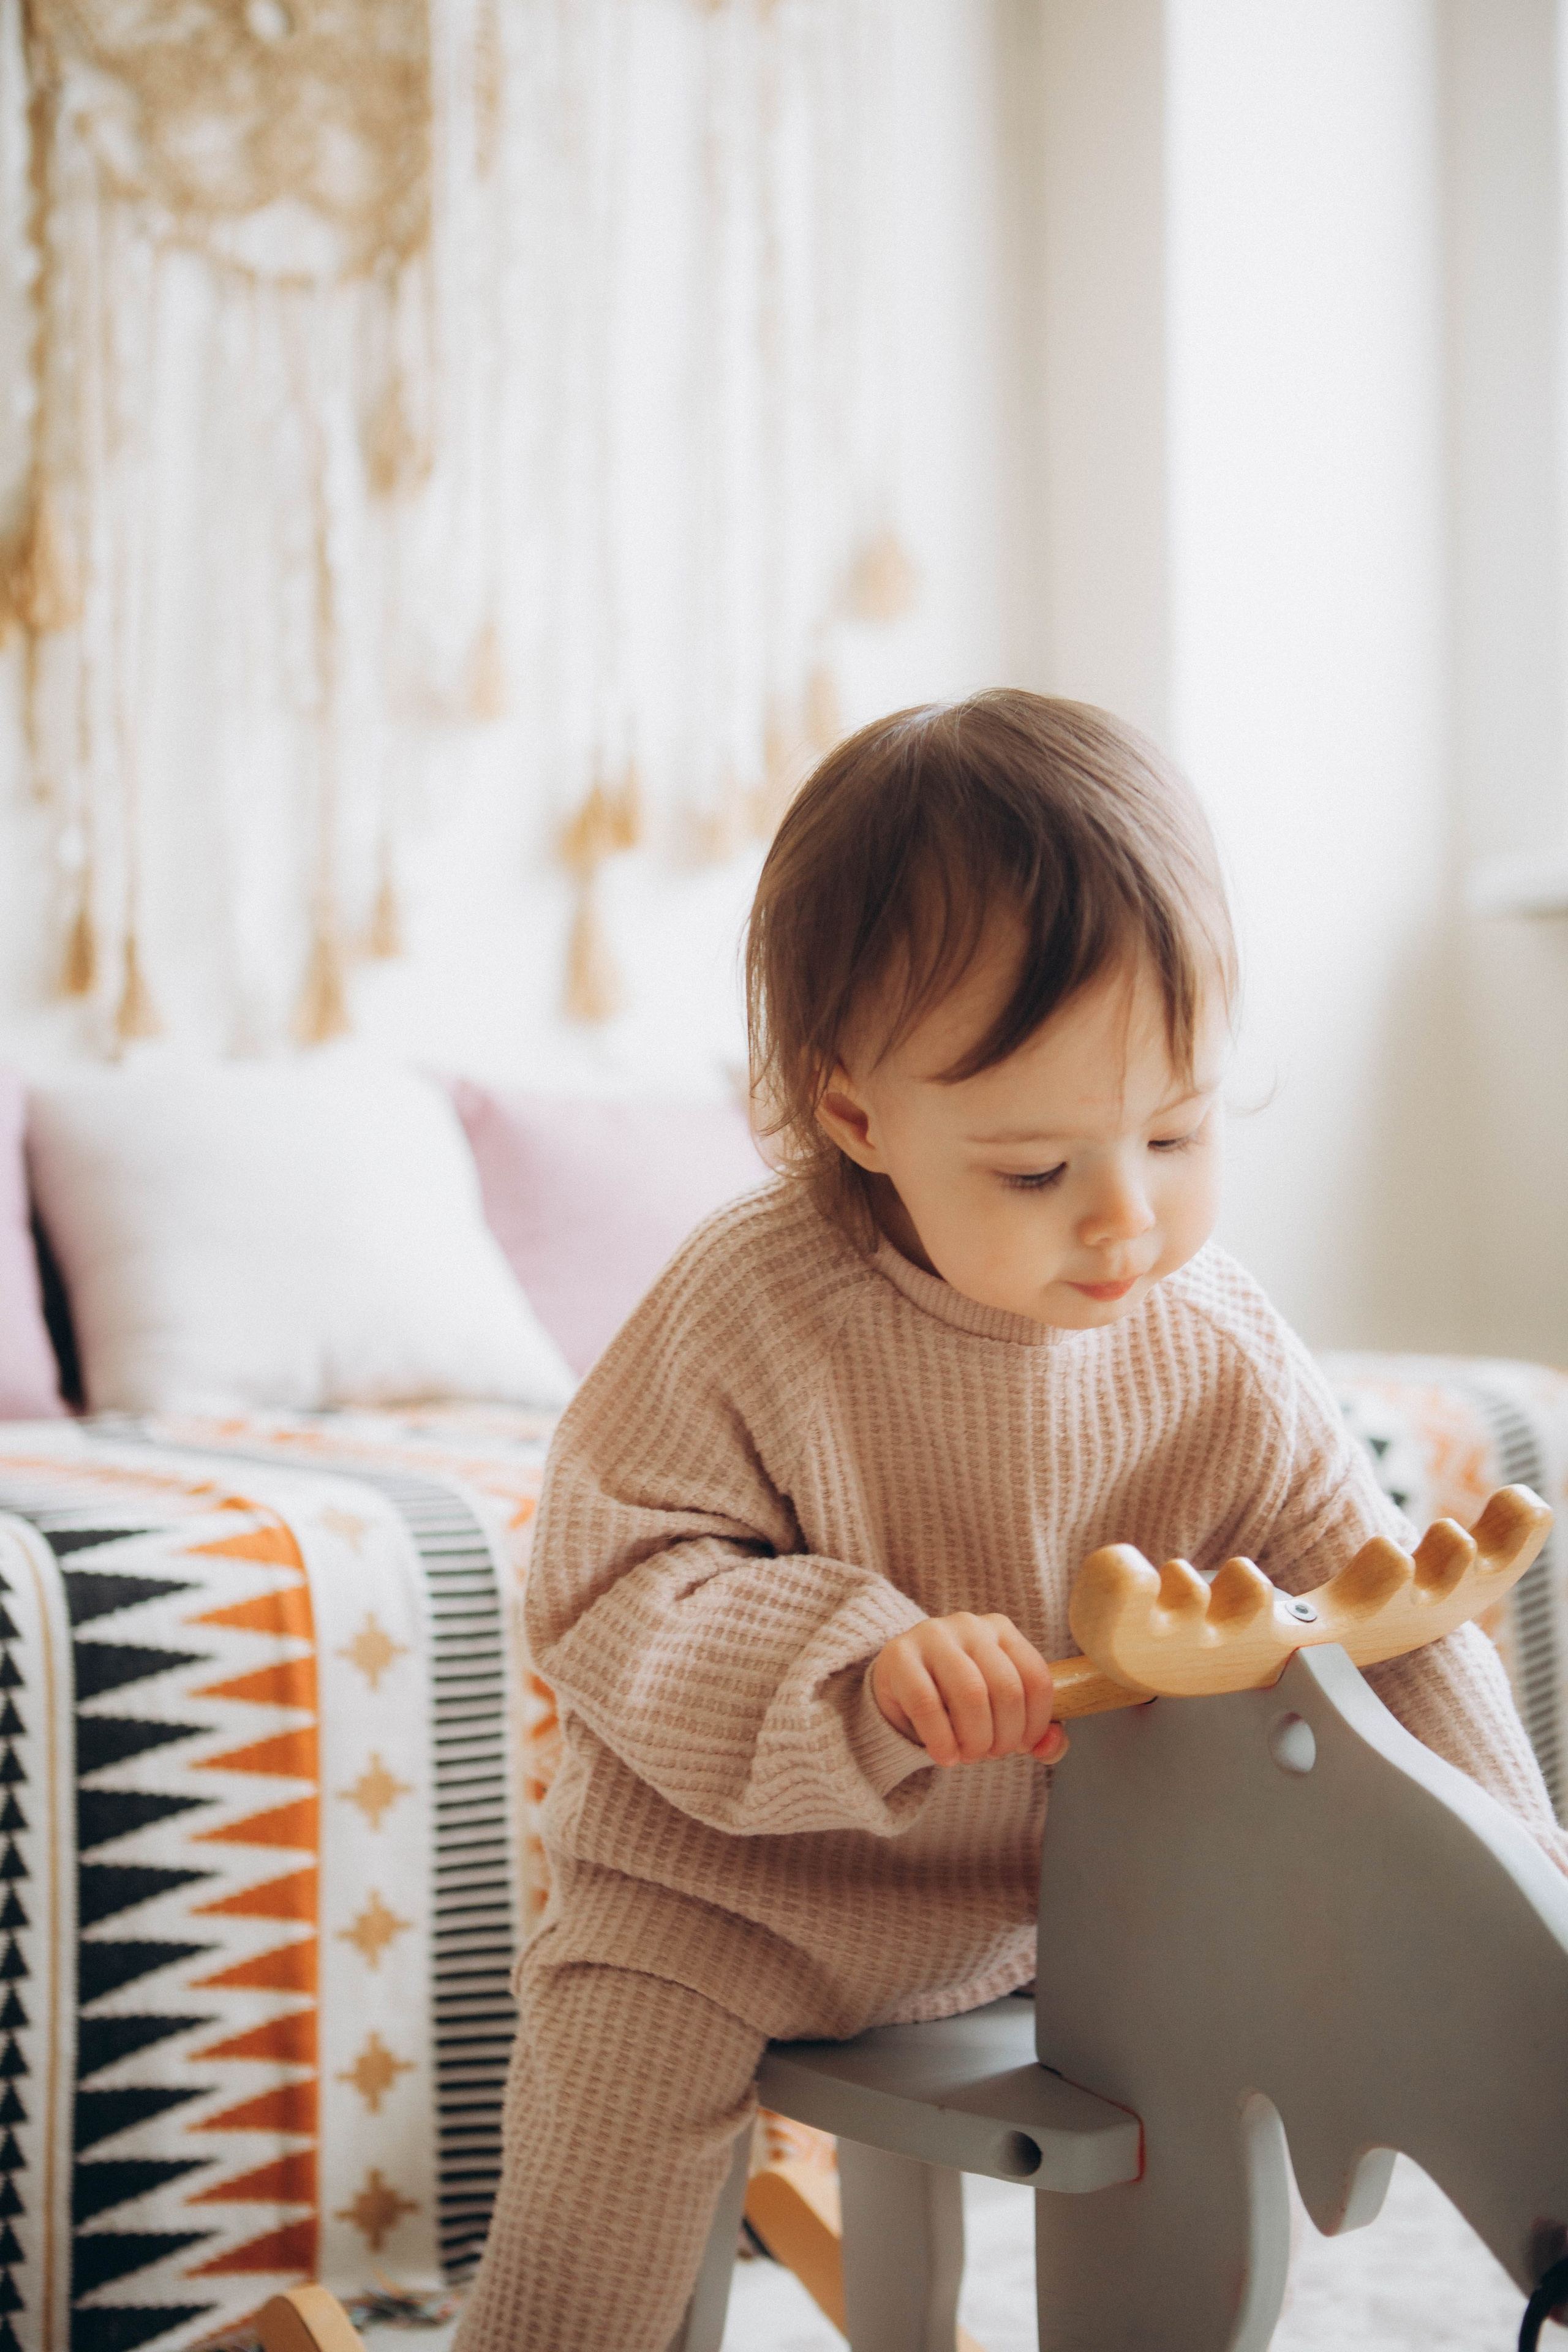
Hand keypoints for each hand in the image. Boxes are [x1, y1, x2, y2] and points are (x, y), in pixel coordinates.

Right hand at [870, 1612, 1068, 1767]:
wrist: (898, 1685)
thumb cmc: (957, 1698)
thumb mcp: (999, 1709)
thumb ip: (1035, 1731)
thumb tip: (1051, 1746)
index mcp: (1002, 1630)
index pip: (1037, 1678)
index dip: (1036, 1723)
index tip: (1022, 1746)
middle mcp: (970, 1625)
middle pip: (1007, 1689)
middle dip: (1004, 1736)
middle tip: (991, 1754)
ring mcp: (933, 1635)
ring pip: (971, 1694)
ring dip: (975, 1739)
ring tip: (967, 1756)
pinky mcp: (899, 1656)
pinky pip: (927, 1704)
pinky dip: (941, 1739)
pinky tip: (945, 1756)